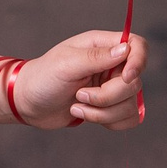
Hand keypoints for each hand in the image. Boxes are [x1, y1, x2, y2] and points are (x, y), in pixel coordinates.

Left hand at [11, 32, 146, 132]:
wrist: (27, 103)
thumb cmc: (42, 78)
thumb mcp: (66, 64)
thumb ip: (96, 57)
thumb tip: (125, 49)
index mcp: (101, 46)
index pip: (137, 46)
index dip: (139, 62)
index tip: (126, 78)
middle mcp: (111, 65)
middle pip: (135, 82)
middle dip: (107, 96)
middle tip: (79, 95)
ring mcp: (111, 87)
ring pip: (131, 103)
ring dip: (103, 112)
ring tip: (76, 106)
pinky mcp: (110, 107)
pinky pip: (128, 118)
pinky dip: (110, 122)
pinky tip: (86, 116)